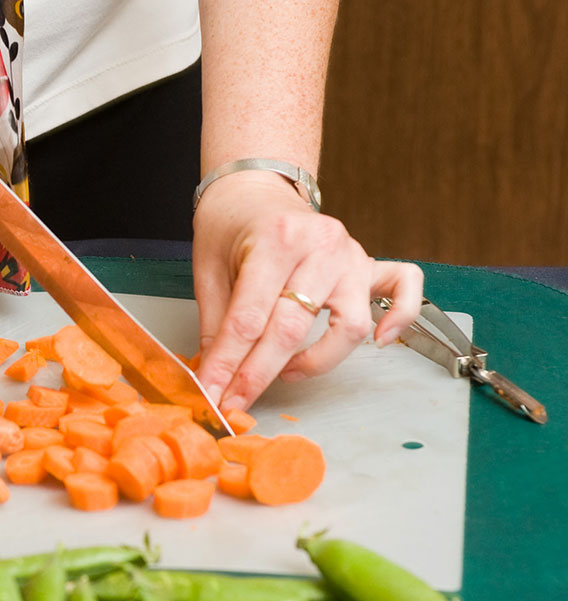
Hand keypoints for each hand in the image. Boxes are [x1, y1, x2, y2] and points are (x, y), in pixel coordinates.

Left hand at [193, 170, 423, 410]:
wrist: (256, 189)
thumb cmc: (231, 226)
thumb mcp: (208, 268)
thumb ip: (216, 324)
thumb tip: (216, 376)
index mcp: (273, 241)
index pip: (250, 318)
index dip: (229, 365)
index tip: (216, 394)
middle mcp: (319, 246)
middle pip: (293, 328)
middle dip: (260, 373)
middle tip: (238, 401)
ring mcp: (349, 255)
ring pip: (348, 325)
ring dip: (316, 360)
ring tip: (285, 371)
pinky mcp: (369, 264)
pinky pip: (403, 290)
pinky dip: (398, 318)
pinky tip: (379, 341)